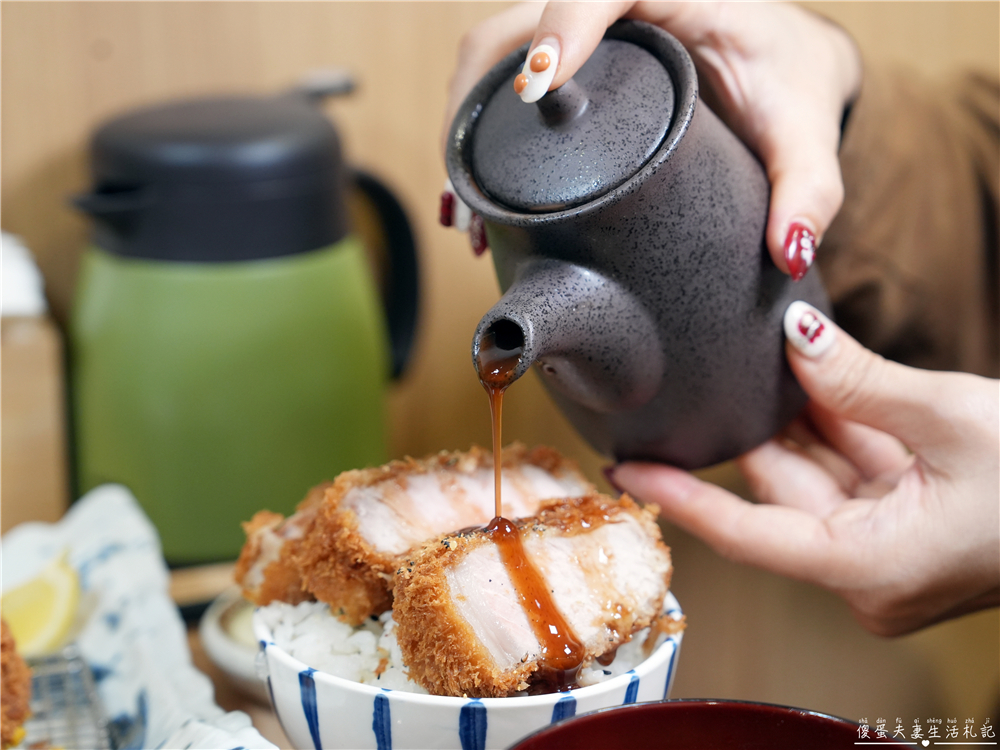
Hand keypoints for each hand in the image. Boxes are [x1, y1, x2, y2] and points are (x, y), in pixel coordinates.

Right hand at [443, 2, 861, 278]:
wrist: (783, 60)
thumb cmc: (790, 78)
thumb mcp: (806, 129)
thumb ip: (810, 186)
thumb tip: (788, 251)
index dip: (562, 27)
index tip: (536, 90)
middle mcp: (618, 2)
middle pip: (517, 24)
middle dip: (481, 104)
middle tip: (476, 194)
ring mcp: (582, 27)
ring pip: (493, 51)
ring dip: (466, 125)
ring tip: (466, 212)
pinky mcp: (565, 56)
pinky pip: (501, 75)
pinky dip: (476, 129)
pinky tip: (475, 196)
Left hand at [607, 301, 999, 636]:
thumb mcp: (952, 420)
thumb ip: (861, 381)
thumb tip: (792, 336)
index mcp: (866, 568)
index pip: (745, 532)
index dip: (679, 496)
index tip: (624, 467)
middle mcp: (866, 568)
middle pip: (782, 489)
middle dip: (751, 426)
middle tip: (697, 372)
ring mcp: (888, 547)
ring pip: (817, 473)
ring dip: (796, 419)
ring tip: (750, 359)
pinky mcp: (908, 523)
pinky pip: (854, 470)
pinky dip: (837, 426)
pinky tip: (809, 376)